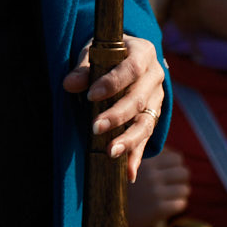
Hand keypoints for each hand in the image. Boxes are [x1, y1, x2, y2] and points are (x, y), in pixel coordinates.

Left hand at [63, 33, 165, 181]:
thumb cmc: (108, 54)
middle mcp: (156, 76)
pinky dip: (137, 156)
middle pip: (139, 99)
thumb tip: (69, 84)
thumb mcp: (95, 52)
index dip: (113, 82)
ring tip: (111, 152)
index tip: (91, 95)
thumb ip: (83, 69)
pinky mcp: (154, 118)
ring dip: (129, 140)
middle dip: (117, 115)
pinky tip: (128, 174)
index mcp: (144, 53)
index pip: (132, 68)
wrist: (127, 57)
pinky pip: (147, 139)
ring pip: (146, 122)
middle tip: (95, 127)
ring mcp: (158, 99)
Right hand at [127, 147, 189, 226]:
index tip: (169, 169)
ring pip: (185, 189)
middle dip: (180, 177)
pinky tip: (167, 204)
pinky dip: (177, 204)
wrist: (109, 211)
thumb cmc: (121, 185)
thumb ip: (146, 156)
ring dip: (179, 191)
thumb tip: (168, 151)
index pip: (177, 158)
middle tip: (173, 182)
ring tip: (170, 193)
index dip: (175, 163)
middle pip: (184, 172)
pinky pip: (181, 204)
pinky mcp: (158, 210)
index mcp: (147, 162)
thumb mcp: (129, 164)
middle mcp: (152, 176)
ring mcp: (156, 193)